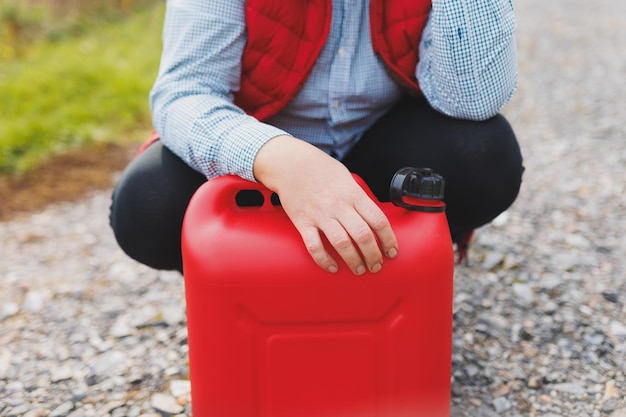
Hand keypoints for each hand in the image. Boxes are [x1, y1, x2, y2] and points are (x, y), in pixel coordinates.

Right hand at [253, 135, 397, 274]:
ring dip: (354, 261)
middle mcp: (339, 205)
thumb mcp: (347, 178)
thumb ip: (359, 198)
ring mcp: (320, 214)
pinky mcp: (302, 222)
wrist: (290, 163)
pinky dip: (324, 260)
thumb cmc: (320, 169)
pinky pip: (314, 246)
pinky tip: (333, 267)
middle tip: (376, 266)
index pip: (378, 220)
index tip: (392, 252)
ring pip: (342, 243)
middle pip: (363, 235)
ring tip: (359, 270)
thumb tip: (372, 218)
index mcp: (353, 194)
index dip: (388, 240)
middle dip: (373, 255)